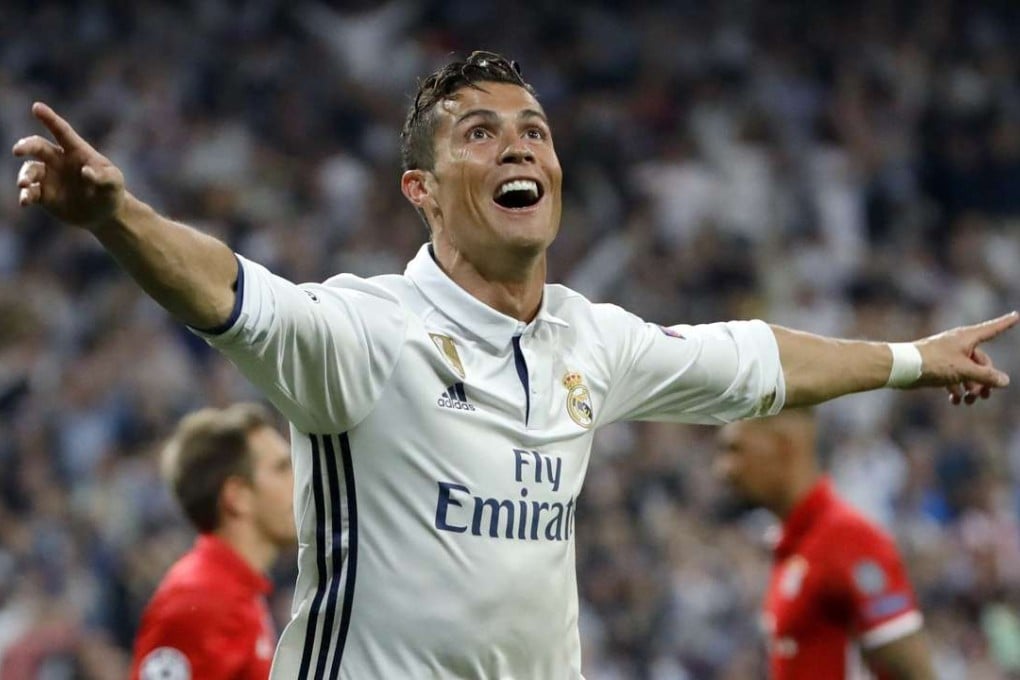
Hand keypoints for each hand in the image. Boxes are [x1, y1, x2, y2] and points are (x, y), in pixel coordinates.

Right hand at [12, 102, 124, 228]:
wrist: (105, 214)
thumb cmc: (111, 191)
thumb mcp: (114, 183)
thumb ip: (103, 177)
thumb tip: (86, 172)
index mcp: (76, 151)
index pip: (62, 132)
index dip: (50, 119)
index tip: (37, 107)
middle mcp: (58, 160)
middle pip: (37, 146)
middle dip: (26, 146)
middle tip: (18, 151)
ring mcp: (49, 177)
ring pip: (30, 170)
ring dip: (25, 176)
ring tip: (24, 184)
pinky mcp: (44, 195)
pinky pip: (30, 192)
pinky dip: (26, 195)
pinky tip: (25, 202)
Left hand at [914, 311, 1017, 404]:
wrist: (902, 367)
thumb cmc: (934, 363)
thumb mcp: (964, 370)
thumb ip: (986, 376)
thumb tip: (1005, 381)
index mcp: (967, 338)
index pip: (992, 329)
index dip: (1005, 323)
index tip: (1016, 315)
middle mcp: (959, 344)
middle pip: (982, 362)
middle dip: (984, 380)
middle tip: (984, 396)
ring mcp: (948, 356)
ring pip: (967, 372)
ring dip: (971, 388)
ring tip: (970, 401)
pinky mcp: (937, 367)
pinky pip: (953, 378)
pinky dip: (956, 389)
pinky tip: (955, 400)